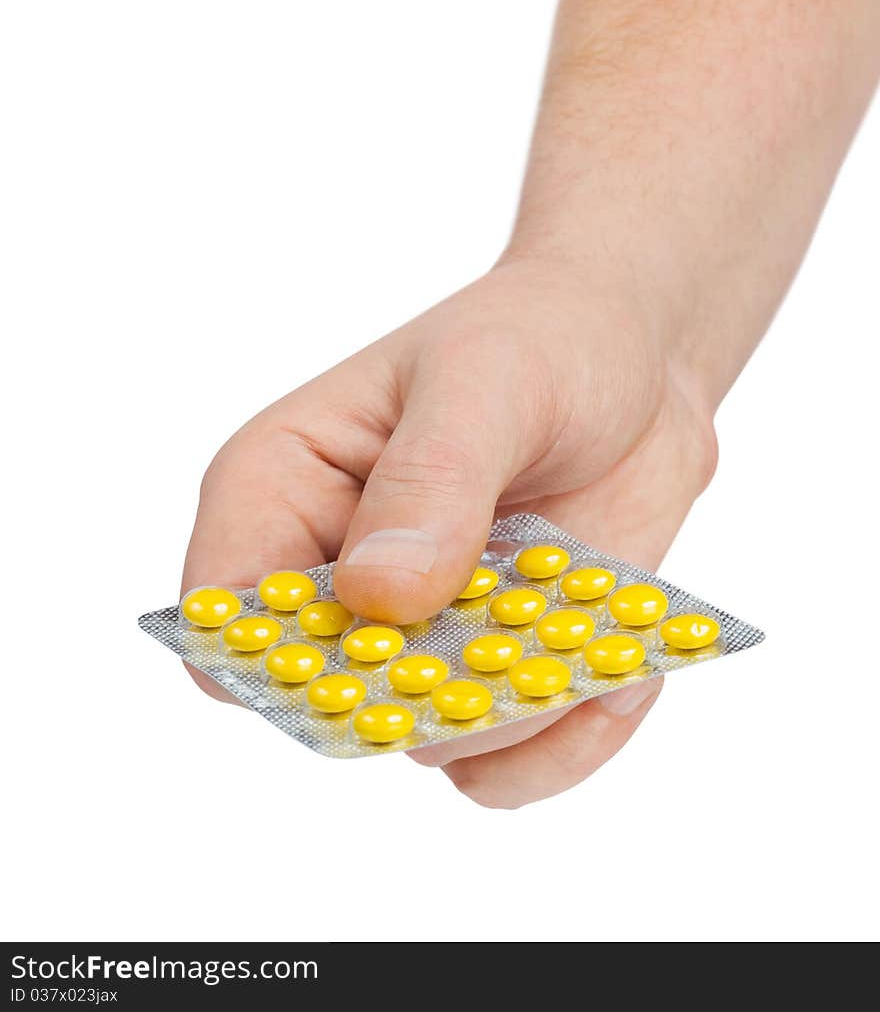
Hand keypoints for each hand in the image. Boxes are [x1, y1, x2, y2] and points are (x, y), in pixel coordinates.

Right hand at [182, 258, 716, 806]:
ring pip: (428, 746)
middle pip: (327, 704)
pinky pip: (503, 764)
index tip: (383, 647)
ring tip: (593, 652)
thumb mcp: (485, 381)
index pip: (223, 609)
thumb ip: (430, 480)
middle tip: (517, 656)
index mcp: (282, 488)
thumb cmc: (539, 337)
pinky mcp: (488, 671)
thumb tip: (376, 596)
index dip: (274, 657)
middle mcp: (332, 578)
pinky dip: (566, 743)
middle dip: (424, 702)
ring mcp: (412, 636)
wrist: (637, 360)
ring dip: (517, 720)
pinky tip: (620, 680)